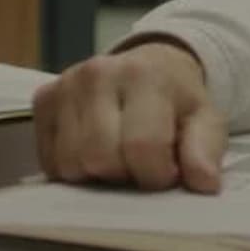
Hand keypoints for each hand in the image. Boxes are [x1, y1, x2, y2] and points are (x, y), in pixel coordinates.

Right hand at [33, 42, 227, 192]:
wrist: (151, 66)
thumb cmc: (178, 100)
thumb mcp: (206, 120)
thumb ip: (205, 150)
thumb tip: (204, 184)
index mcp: (144, 75)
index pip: (141, 146)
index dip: (157, 174)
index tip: (168, 173)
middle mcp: (98, 74)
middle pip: (99, 158)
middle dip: (124, 174)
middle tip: (141, 165)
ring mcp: (65, 84)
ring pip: (70, 163)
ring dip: (97, 174)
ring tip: (119, 157)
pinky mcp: (43, 98)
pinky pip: (49, 160)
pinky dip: (73, 168)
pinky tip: (95, 152)